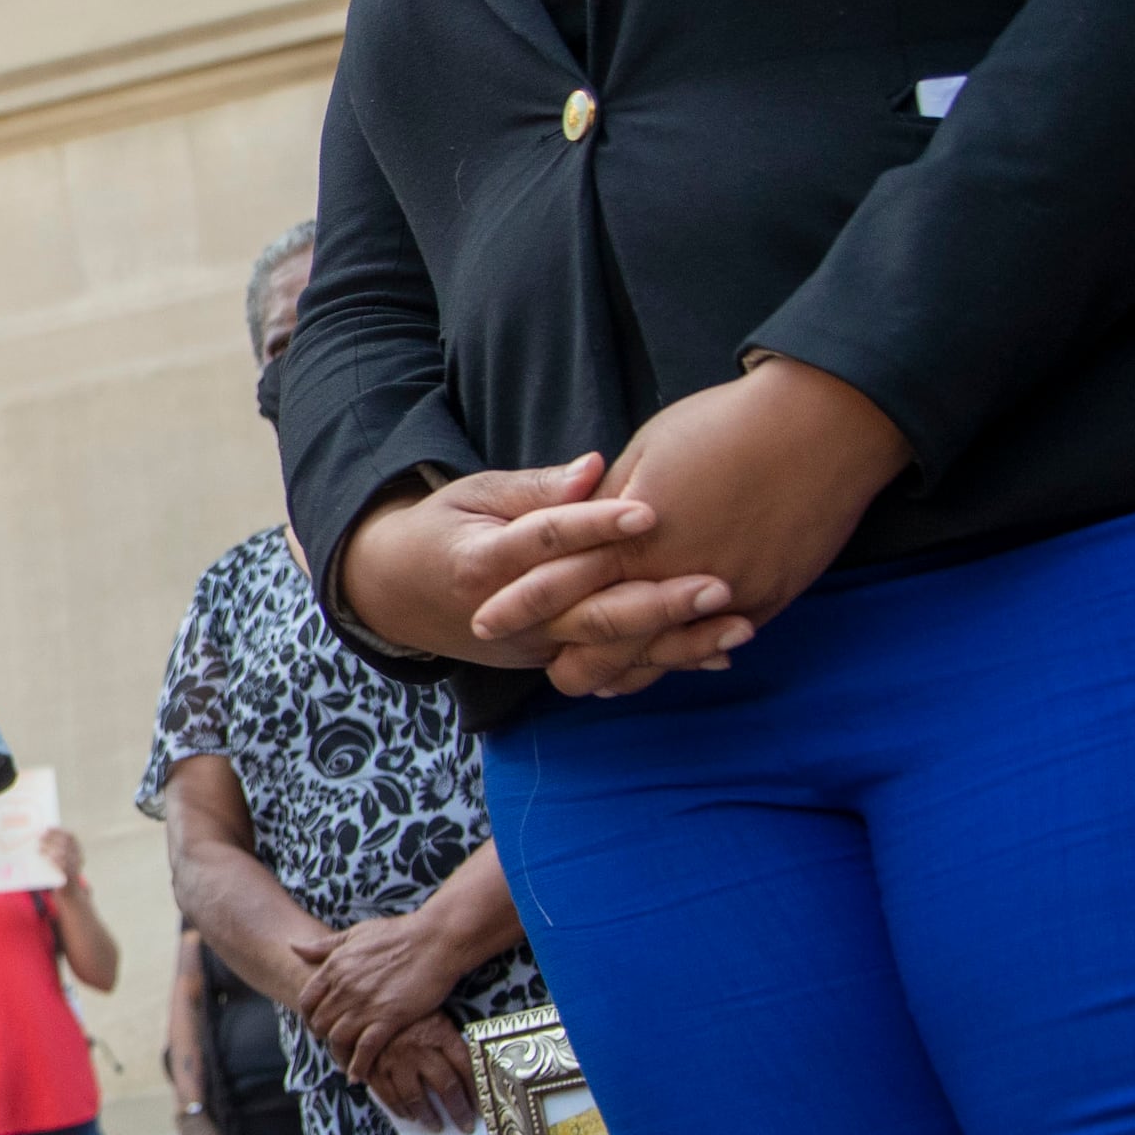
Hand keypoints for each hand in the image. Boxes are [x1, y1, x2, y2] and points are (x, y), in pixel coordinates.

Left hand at [36, 826, 85, 887]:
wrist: (70, 890)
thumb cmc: (62, 870)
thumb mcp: (62, 858)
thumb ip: (55, 848)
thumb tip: (37, 837)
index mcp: (77, 850)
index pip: (70, 836)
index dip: (59, 831)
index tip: (47, 828)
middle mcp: (79, 857)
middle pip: (66, 844)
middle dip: (52, 839)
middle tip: (39, 838)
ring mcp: (76, 866)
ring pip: (64, 854)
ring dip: (50, 849)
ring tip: (39, 849)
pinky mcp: (71, 876)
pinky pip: (63, 866)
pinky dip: (54, 860)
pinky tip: (46, 858)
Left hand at [290, 913, 465, 1080]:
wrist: (435, 940)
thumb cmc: (399, 934)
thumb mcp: (355, 933)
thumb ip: (324, 945)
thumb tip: (293, 946)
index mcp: (335, 966)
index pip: (308, 1000)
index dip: (309, 1016)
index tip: (317, 1024)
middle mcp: (345, 988)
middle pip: (320, 1023)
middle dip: (323, 1036)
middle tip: (333, 1044)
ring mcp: (366, 1004)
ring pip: (338, 1039)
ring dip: (338, 1054)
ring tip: (344, 1063)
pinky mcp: (389, 1018)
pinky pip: (365, 1050)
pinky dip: (358, 1066)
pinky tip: (358, 1076)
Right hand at [339, 456, 723, 669]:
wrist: (397, 594)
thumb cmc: (445, 529)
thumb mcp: (474, 494)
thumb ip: (536, 488)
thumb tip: (595, 468)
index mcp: (480, 563)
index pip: (543, 543)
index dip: (594, 527)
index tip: (649, 510)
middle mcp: (507, 616)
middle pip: (587, 613)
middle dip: (655, 602)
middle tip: (717, 586)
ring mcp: (531, 647)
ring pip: (608, 651)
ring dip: (676, 642)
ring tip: (738, 628)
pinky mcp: (550, 662)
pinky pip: (611, 666)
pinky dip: (665, 662)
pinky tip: (718, 656)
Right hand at [358, 1013, 481, 1131]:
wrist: (367, 994)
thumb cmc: (405, 1007)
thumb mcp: (433, 1013)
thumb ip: (449, 1039)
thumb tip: (470, 1069)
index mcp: (439, 1032)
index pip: (466, 1066)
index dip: (476, 1090)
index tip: (482, 1105)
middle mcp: (420, 1047)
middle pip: (446, 1086)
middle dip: (458, 1110)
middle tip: (465, 1126)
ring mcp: (395, 1058)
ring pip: (416, 1096)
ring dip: (428, 1116)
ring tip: (436, 1126)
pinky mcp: (373, 1064)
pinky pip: (387, 1094)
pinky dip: (399, 1109)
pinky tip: (408, 1115)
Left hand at [478, 358, 910, 697]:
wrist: (821, 426)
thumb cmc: (725, 426)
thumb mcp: (649, 455)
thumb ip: (607, 505)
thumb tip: (578, 528)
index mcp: (632, 533)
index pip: (561, 582)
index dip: (522, 605)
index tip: (485, 623)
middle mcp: (672, 572)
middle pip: (606, 635)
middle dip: (572, 662)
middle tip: (551, 675)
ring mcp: (724, 593)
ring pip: (660, 651)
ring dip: (628, 669)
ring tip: (599, 683)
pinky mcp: (766, 599)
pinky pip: (713, 643)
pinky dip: (684, 656)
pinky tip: (666, 665)